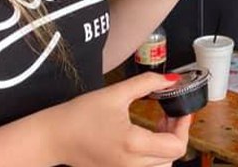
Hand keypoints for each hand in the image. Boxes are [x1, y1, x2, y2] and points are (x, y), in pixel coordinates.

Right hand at [47, 72, 191, 166]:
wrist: (53, 137)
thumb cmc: (80, 115)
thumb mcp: (115, 93)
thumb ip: (146, 84)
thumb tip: (172, 80)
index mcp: (133, 144)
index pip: (176, 146)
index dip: (183, 127)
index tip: (180, 110)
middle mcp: (132, 165)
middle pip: (172, 157)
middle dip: (176, 134)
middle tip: (169, 114)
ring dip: (166, 148)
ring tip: (158, 126)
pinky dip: (153, 157)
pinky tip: (145, 138)